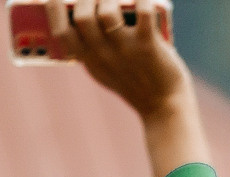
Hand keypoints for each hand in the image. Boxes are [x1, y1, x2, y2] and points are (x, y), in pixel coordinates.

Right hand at [53, 0, 184, 117]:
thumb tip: (76, 23)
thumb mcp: (103, 72)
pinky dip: (143, 2)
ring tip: (118, 2)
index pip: (62, 32)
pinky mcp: (149, 45)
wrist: (165, 106)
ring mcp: (126, 49)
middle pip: (82, 16)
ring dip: (110, 0)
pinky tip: (143, 1)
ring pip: (107, 12)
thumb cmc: (134, 85)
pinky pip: (144, 14)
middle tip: (98, 0)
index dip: (56, 10)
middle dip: (87, 0)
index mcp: (89, 60)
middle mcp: (104, 54)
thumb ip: (89, 52)